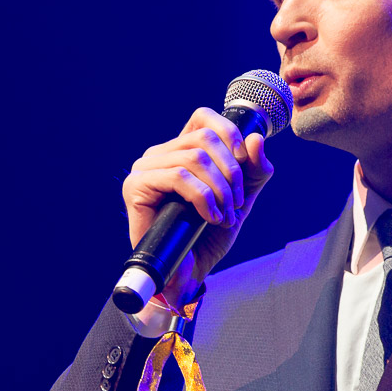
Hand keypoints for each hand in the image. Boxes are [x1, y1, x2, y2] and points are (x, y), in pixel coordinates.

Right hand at [122, 109, 273, 303]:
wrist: (187, 273)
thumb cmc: (208, 237)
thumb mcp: (240, 198)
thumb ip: (254, 170)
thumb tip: (256, 139)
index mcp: (181, 150)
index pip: (204, 117)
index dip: (229, 133)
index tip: (245, 163)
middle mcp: (160, 154)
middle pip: (205, 137)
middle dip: (231, 171)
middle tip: (235, 203)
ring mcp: (145, 168)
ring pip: (194, 158)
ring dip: (219, 189)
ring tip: (224, 215)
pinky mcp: (135, 186)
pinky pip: (178, 177)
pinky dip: (203, 198)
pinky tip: (209, 217)